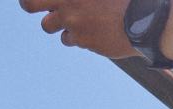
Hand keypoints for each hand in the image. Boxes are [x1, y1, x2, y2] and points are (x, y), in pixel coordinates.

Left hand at [19, 0, 134, 59]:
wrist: (143, 19)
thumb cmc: (124, 1)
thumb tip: (70, 4)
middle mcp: (67, 1)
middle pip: (30, 3)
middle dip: (29, 4)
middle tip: (32, 6)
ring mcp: (72, 21)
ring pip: (49, 26)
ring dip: (58, 23)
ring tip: (76, 21)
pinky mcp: (81, 39)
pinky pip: (70, 39)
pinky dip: (77, 36)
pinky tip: (93, 31)